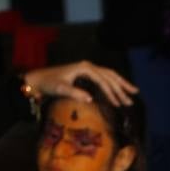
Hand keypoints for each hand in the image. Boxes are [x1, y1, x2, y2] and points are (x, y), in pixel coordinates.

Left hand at [22, 61, 137, 107]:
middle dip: (121, 88)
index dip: (112, 92)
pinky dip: (112, 85)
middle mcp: (88, 66)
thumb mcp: (60, 89)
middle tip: (131, 100)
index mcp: (85, 68)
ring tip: (131, 95)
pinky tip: (118, 92)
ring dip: (120, 85)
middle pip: (110, 76)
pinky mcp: (86, 74)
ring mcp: (88, 69)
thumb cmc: (49, 84)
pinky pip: (104, 78)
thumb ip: (75, 93)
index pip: (103, 80)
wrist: (38, 80)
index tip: (118, 103)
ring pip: (109, 76)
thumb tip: (90, 99)